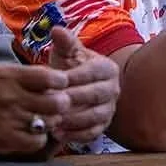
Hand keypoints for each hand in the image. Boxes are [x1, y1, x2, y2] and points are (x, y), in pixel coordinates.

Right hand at [0, 60, 70, 154]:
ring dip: (52, 120)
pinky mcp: (5, 138)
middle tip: (59, 103)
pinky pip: (37, 141)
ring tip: (46, 117)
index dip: (61, 81)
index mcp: (11, 75)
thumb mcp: (0, 71)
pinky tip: (34, 131)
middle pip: (56, 102)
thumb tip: (56, 77)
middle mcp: (12, 96)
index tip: (60, 84)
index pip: (51, 77)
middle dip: (62, 102)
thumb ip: (27, 74)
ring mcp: (9, 119)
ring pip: (49, 122)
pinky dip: (40, 137)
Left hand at [48, 26, 119, 143]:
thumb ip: (64, 42)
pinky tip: (58, 134)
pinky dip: (76, 135)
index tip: (54, 80)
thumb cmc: (70, 67)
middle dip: (72, 99)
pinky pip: (92, 133)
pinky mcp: (103, 126)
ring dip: (73, 120)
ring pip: (94, 116)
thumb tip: (56, 30)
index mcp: (107, 68)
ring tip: (53, 120)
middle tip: (51, 103)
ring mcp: (110, 109)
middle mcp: (113, 89)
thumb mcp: (67, 52)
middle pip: (94, 95)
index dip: (73, 76)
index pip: (92, 72)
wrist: (75, 87)